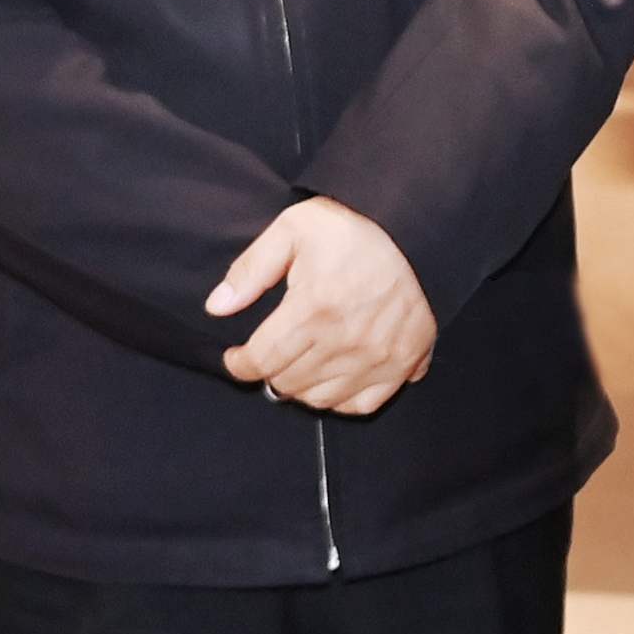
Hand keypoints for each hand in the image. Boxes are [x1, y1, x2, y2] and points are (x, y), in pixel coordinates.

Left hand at [208, 200, 434, 415]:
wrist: (416, 231)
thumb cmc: (353, 228)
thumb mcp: (293, 229)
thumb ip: (251, 269)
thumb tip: (217, 307)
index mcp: (314, 309)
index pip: (262, 360)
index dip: (240, 364)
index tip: (236, 357)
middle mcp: (345, 341)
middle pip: (288, 383)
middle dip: (270, 371)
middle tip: (270, 354)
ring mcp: (377, 358)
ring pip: (320, 399)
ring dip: (301, 387)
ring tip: (298, 365)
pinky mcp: (404, 364)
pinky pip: (361, 405)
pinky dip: (340, 399)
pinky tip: (332, 378)